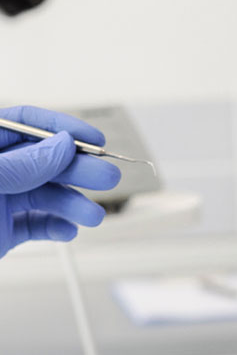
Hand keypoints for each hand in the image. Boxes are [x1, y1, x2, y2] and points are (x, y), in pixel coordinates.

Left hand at [0, 105, 120, 257]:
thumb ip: (21, 164)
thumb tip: (61, 145)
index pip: (24, 123)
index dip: (62, 128)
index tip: (95, 140)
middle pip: (44, 161)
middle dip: (79, 170)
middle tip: (109, 177)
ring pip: (46, 196)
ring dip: (74, 204)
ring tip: (92, 215)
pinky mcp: (3, 231)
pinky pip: (37, 225)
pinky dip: (56, 228)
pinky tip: (67, 229)